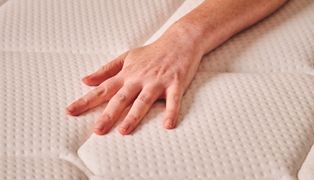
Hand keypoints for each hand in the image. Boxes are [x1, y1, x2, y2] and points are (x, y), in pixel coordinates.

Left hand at [66, 27, 202, 134]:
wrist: (179, 41)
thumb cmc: (152, 52)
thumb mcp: (127, 57)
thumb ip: (106, 70)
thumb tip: (85, 80)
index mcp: (127, 74)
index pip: (103, 89)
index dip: (86, 100)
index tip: (70, 111)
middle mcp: (139, 79)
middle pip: (121, 98)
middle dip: (108, 114)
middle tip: (97, 130)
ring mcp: (157, 81)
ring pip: (143, 101)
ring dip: (133, 116)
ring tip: (123, 131)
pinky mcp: (175, 83)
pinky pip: (173, 100)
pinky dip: (171, 112)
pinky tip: (168, 125)